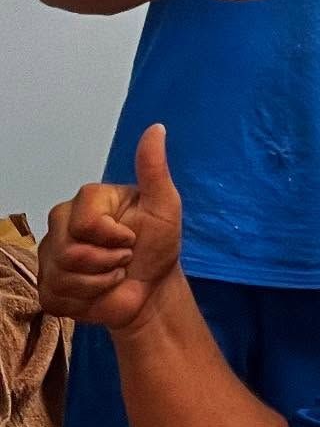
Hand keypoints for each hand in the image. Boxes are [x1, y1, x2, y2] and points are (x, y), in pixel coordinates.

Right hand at [39, 124, 181, 331]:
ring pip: (62, 275)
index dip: (114, 236)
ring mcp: (50, 256)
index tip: (132, 238)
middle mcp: (62, 224)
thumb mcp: (165, 206)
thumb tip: (156, 128)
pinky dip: (86, 299)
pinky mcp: (46, 287)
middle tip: (124, 258)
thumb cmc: (158, 245)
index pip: (86, 222)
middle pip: (70, 250)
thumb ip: (155, 169)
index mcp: (88, 201)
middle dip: (108, 261)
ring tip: (114, 274)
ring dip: (100, 282)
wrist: (152, 289)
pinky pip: (56, 296)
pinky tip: (98, 291)